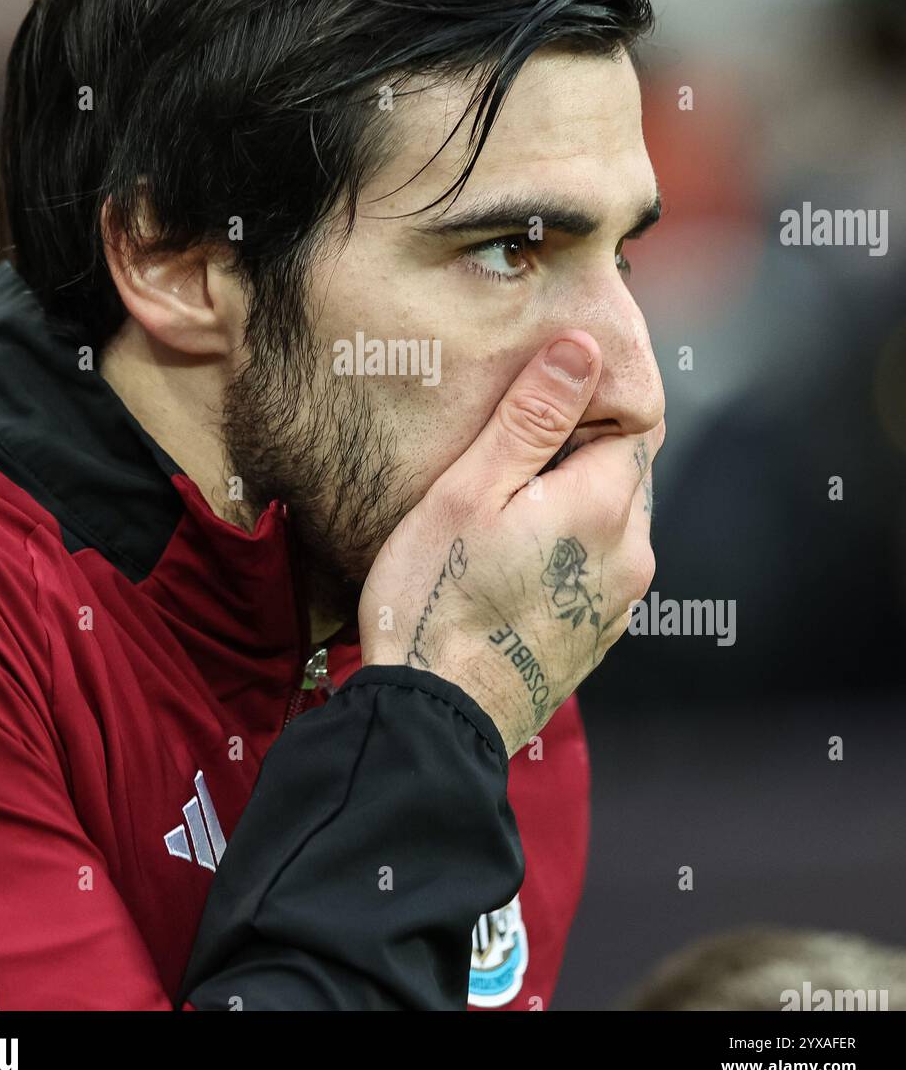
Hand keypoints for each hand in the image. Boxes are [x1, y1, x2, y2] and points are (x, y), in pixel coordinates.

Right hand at [358, 333, 663, 757]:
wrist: (435, 720)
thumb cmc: (438, 598)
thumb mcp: (470, 491)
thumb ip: (532, 417)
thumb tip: (582, 348)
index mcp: (604, 506)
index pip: (634, 424)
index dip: (591, 403)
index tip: (542, 399)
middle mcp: (630, 554)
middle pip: (624, 474)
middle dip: (579, 453)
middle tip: (509, 452)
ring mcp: (617, 602)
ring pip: (611, 523)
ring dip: (572, 504)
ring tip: (505, 509)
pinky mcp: (596, 637)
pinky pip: (596, 569)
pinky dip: (568, 551)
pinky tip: (513, 561)